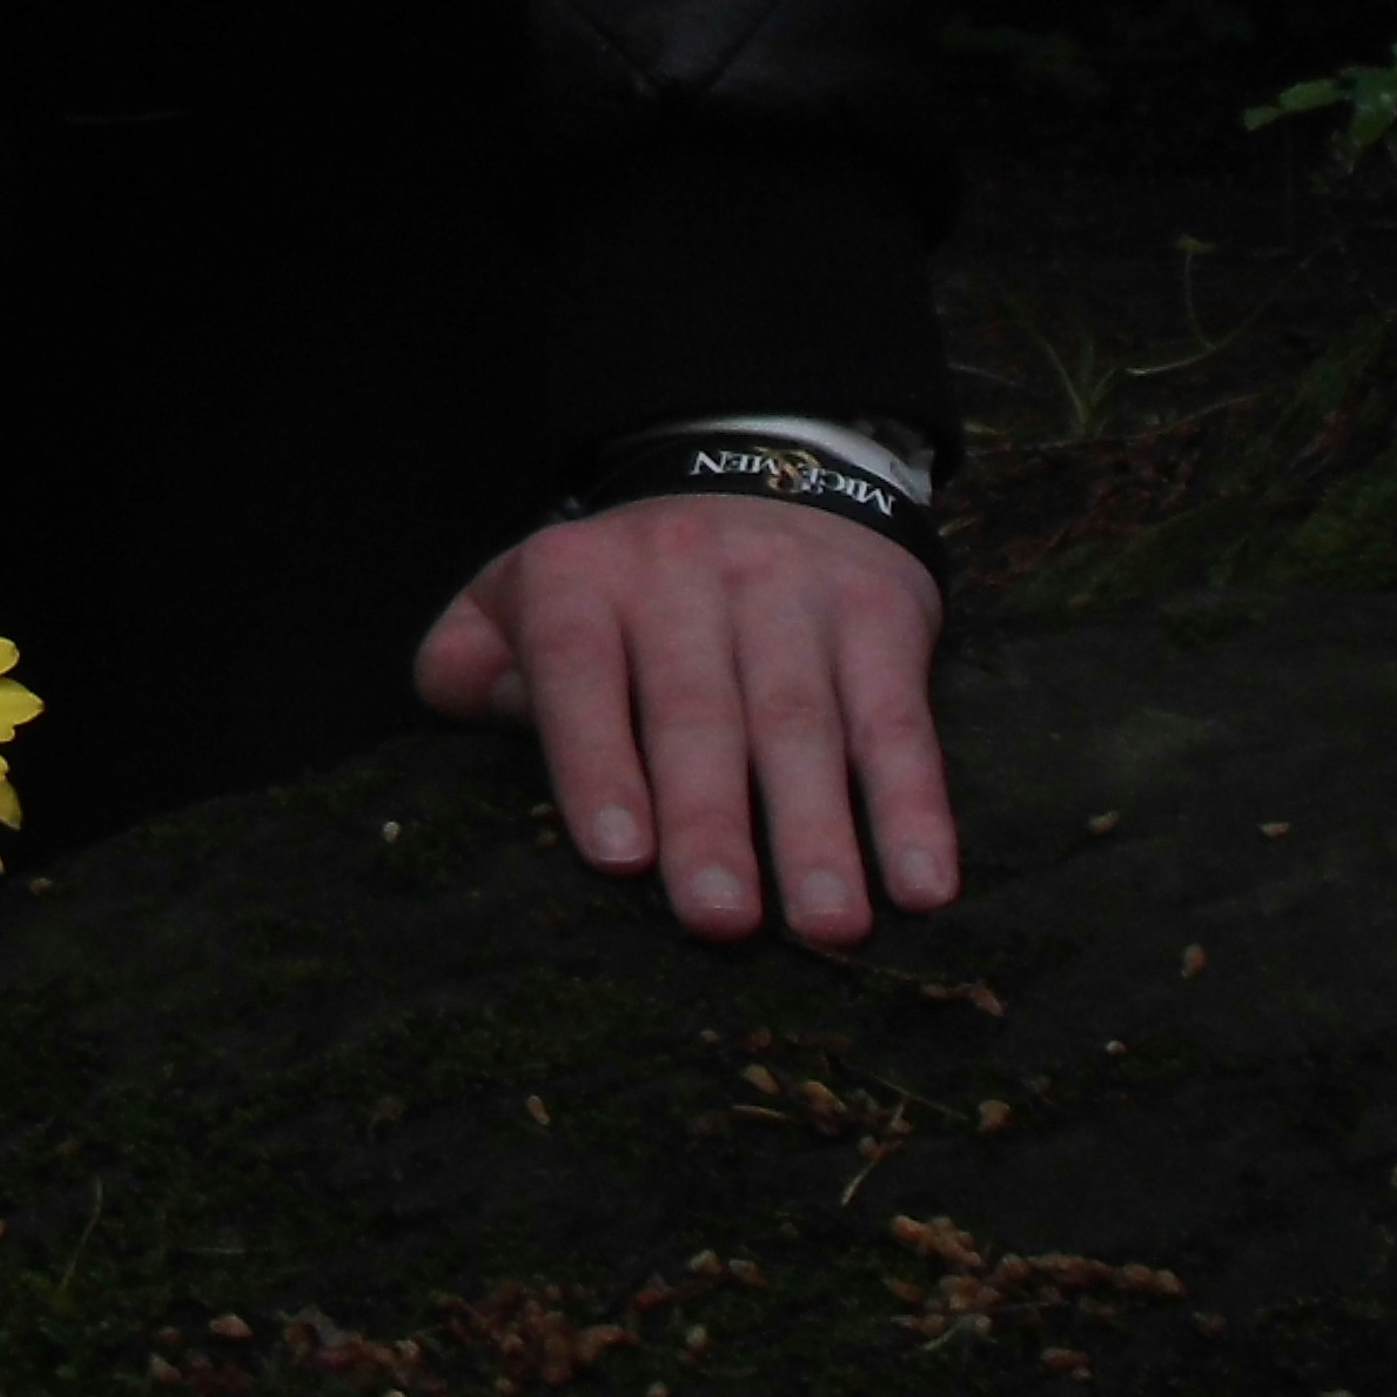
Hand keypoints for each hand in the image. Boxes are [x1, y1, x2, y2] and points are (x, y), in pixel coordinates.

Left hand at [411, 495, 956, 948]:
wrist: (761, 470)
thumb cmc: (622, 590)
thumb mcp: (521, 595)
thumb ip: (470, 658)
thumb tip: (483, 707)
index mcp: (583, 578)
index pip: (580, 667)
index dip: (597, 761)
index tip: (619, 856)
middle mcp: (685, 575)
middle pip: (697, 711)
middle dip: (710, 820)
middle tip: (719, 919)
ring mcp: (789, 591)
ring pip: (801, 721)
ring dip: (817, 830)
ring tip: (827, 926)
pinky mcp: (876, 615)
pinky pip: (897, 720)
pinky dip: (916, 805)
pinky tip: (926, 884)